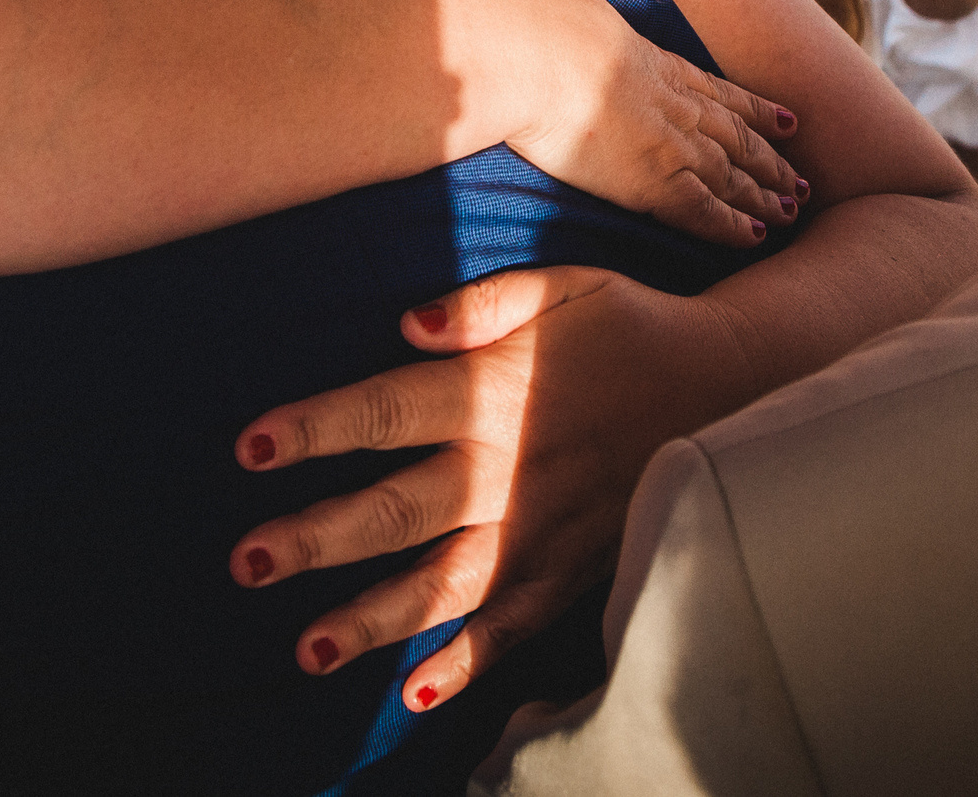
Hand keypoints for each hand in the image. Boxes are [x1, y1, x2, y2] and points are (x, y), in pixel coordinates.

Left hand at [229, 266, 744, 713]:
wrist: (730, 385)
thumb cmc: (629, 326)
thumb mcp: (563, 285)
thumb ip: (484, 300)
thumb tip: (406, 323)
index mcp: (494, 390)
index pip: (385, 411)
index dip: (315, 429)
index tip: (249, 448)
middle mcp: (509, 468)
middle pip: (398, 509)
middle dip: (318, 538)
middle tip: (247, 561)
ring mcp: (541, 530)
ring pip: (444, 583)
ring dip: (373, 619)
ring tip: (306, 649)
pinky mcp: (571, 569)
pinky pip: (513, 626)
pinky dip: (466, 665)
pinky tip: (414, 693)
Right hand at [512, 0, 804, 247]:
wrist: (542, 54)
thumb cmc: (539, 35)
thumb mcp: (575, 22)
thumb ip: (585, 35)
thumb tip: (561, 27)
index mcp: (660, 65)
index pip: (720, 94)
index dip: (756, 110)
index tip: (786, 121)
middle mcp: (679, 105)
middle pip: (739, 137)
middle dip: (772, 159)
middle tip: (801, 181)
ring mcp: (675, 144)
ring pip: (736, 173)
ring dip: (766, 191)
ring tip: (793, 208)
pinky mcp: (659, 183)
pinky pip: (708, 211)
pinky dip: (735, 225)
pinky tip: (756, 237)